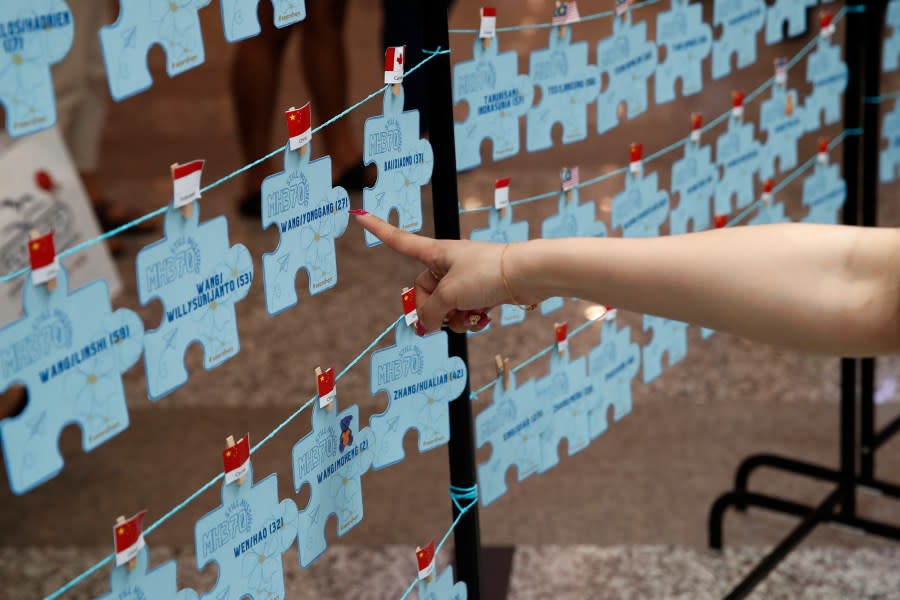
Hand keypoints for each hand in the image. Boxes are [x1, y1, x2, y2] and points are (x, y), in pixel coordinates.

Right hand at [354, 213, 537, 333]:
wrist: (527, 275)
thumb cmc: (488, 273)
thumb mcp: (450, 295)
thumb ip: (431, 313)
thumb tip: (425, 327)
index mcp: (434, 252)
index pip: (399, 241)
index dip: (378, 230)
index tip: (360, 217)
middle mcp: (446, 264)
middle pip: (423, 294)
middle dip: (432, 311)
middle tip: (445, 316)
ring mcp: (463, 279)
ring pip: (444, 308)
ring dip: (454, 319)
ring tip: (470, 315)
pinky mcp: (479, 292)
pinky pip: (462, 312)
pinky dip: (469, 320)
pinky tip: (483, 319)